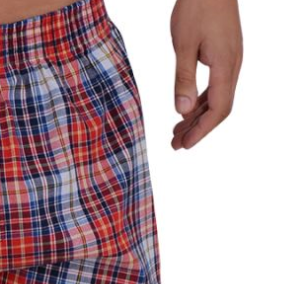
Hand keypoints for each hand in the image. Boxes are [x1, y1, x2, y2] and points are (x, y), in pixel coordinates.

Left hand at [170, 0, 242, 149]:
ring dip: (197, 117)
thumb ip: (183, 79)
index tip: (184, 145)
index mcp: (225, 66)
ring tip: (176, 132)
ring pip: (216, 98)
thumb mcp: (183, 45)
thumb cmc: (196, 8)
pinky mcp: (224, 55)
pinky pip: (215, 86)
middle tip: (175, 145)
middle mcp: (232, 66)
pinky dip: (199, 101)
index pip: (218, 109)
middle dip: (197, 129)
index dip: (201, 130)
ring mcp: (230, 61)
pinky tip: (186, 109)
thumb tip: (181, 111)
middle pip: (218, 108)